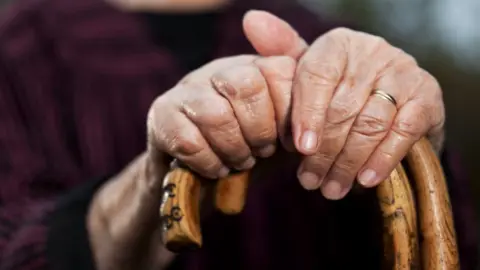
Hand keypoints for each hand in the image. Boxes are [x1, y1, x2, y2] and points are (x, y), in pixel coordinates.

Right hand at [87, 54, 295, 269]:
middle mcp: (219, 70)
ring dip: (234, 149)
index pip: (280, 70)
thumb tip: (317, 121)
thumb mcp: (283, 131)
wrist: (200, 178)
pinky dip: (209, 163)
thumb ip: (303, 115)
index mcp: (253, 67)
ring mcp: (187, 89)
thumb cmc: (248, 150)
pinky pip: (189, 141)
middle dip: (260, 130)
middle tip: (261, 151)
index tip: (291, 142)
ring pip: (216, 114)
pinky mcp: (161, 115)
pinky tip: (216, 169)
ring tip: (239, 162)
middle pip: (246, 85)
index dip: (291, 111)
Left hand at [244, 11, 444, 199]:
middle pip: (342, 107)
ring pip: (370, 123)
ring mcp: (403, 72)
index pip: (317, 76)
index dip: (306, 115)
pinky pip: (402, 131)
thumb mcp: (308, 72)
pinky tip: (365, 180)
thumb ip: (282, 53)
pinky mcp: (427, 97)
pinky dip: (383, 159)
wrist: (389, 100)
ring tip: (331, 188)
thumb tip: (251, 20)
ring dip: (348, 162)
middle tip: (310, 181)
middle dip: (324, 151)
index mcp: (338, 44)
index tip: (300, 149)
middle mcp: (373, 52)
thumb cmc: (337, 89)